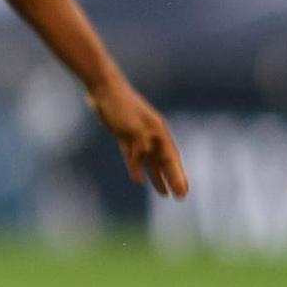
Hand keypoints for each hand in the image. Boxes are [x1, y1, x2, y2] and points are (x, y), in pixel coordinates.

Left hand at [88, 80, 188, 198]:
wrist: (103, 89)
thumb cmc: (121, 105)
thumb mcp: (133, 125)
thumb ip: (141, 143)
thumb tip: (145, 159)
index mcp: (158, 132)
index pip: (171, 159)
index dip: (177, 177)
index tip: (184, 192)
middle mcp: (152, 135)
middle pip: (164, 162)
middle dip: (172, 179)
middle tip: (180, 197)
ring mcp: (138, 135)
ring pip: (151, 161)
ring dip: (157, 177)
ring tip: (163, 194)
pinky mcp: (125, 135)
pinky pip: (133, 156)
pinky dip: (137, 168)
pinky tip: (139, 180)